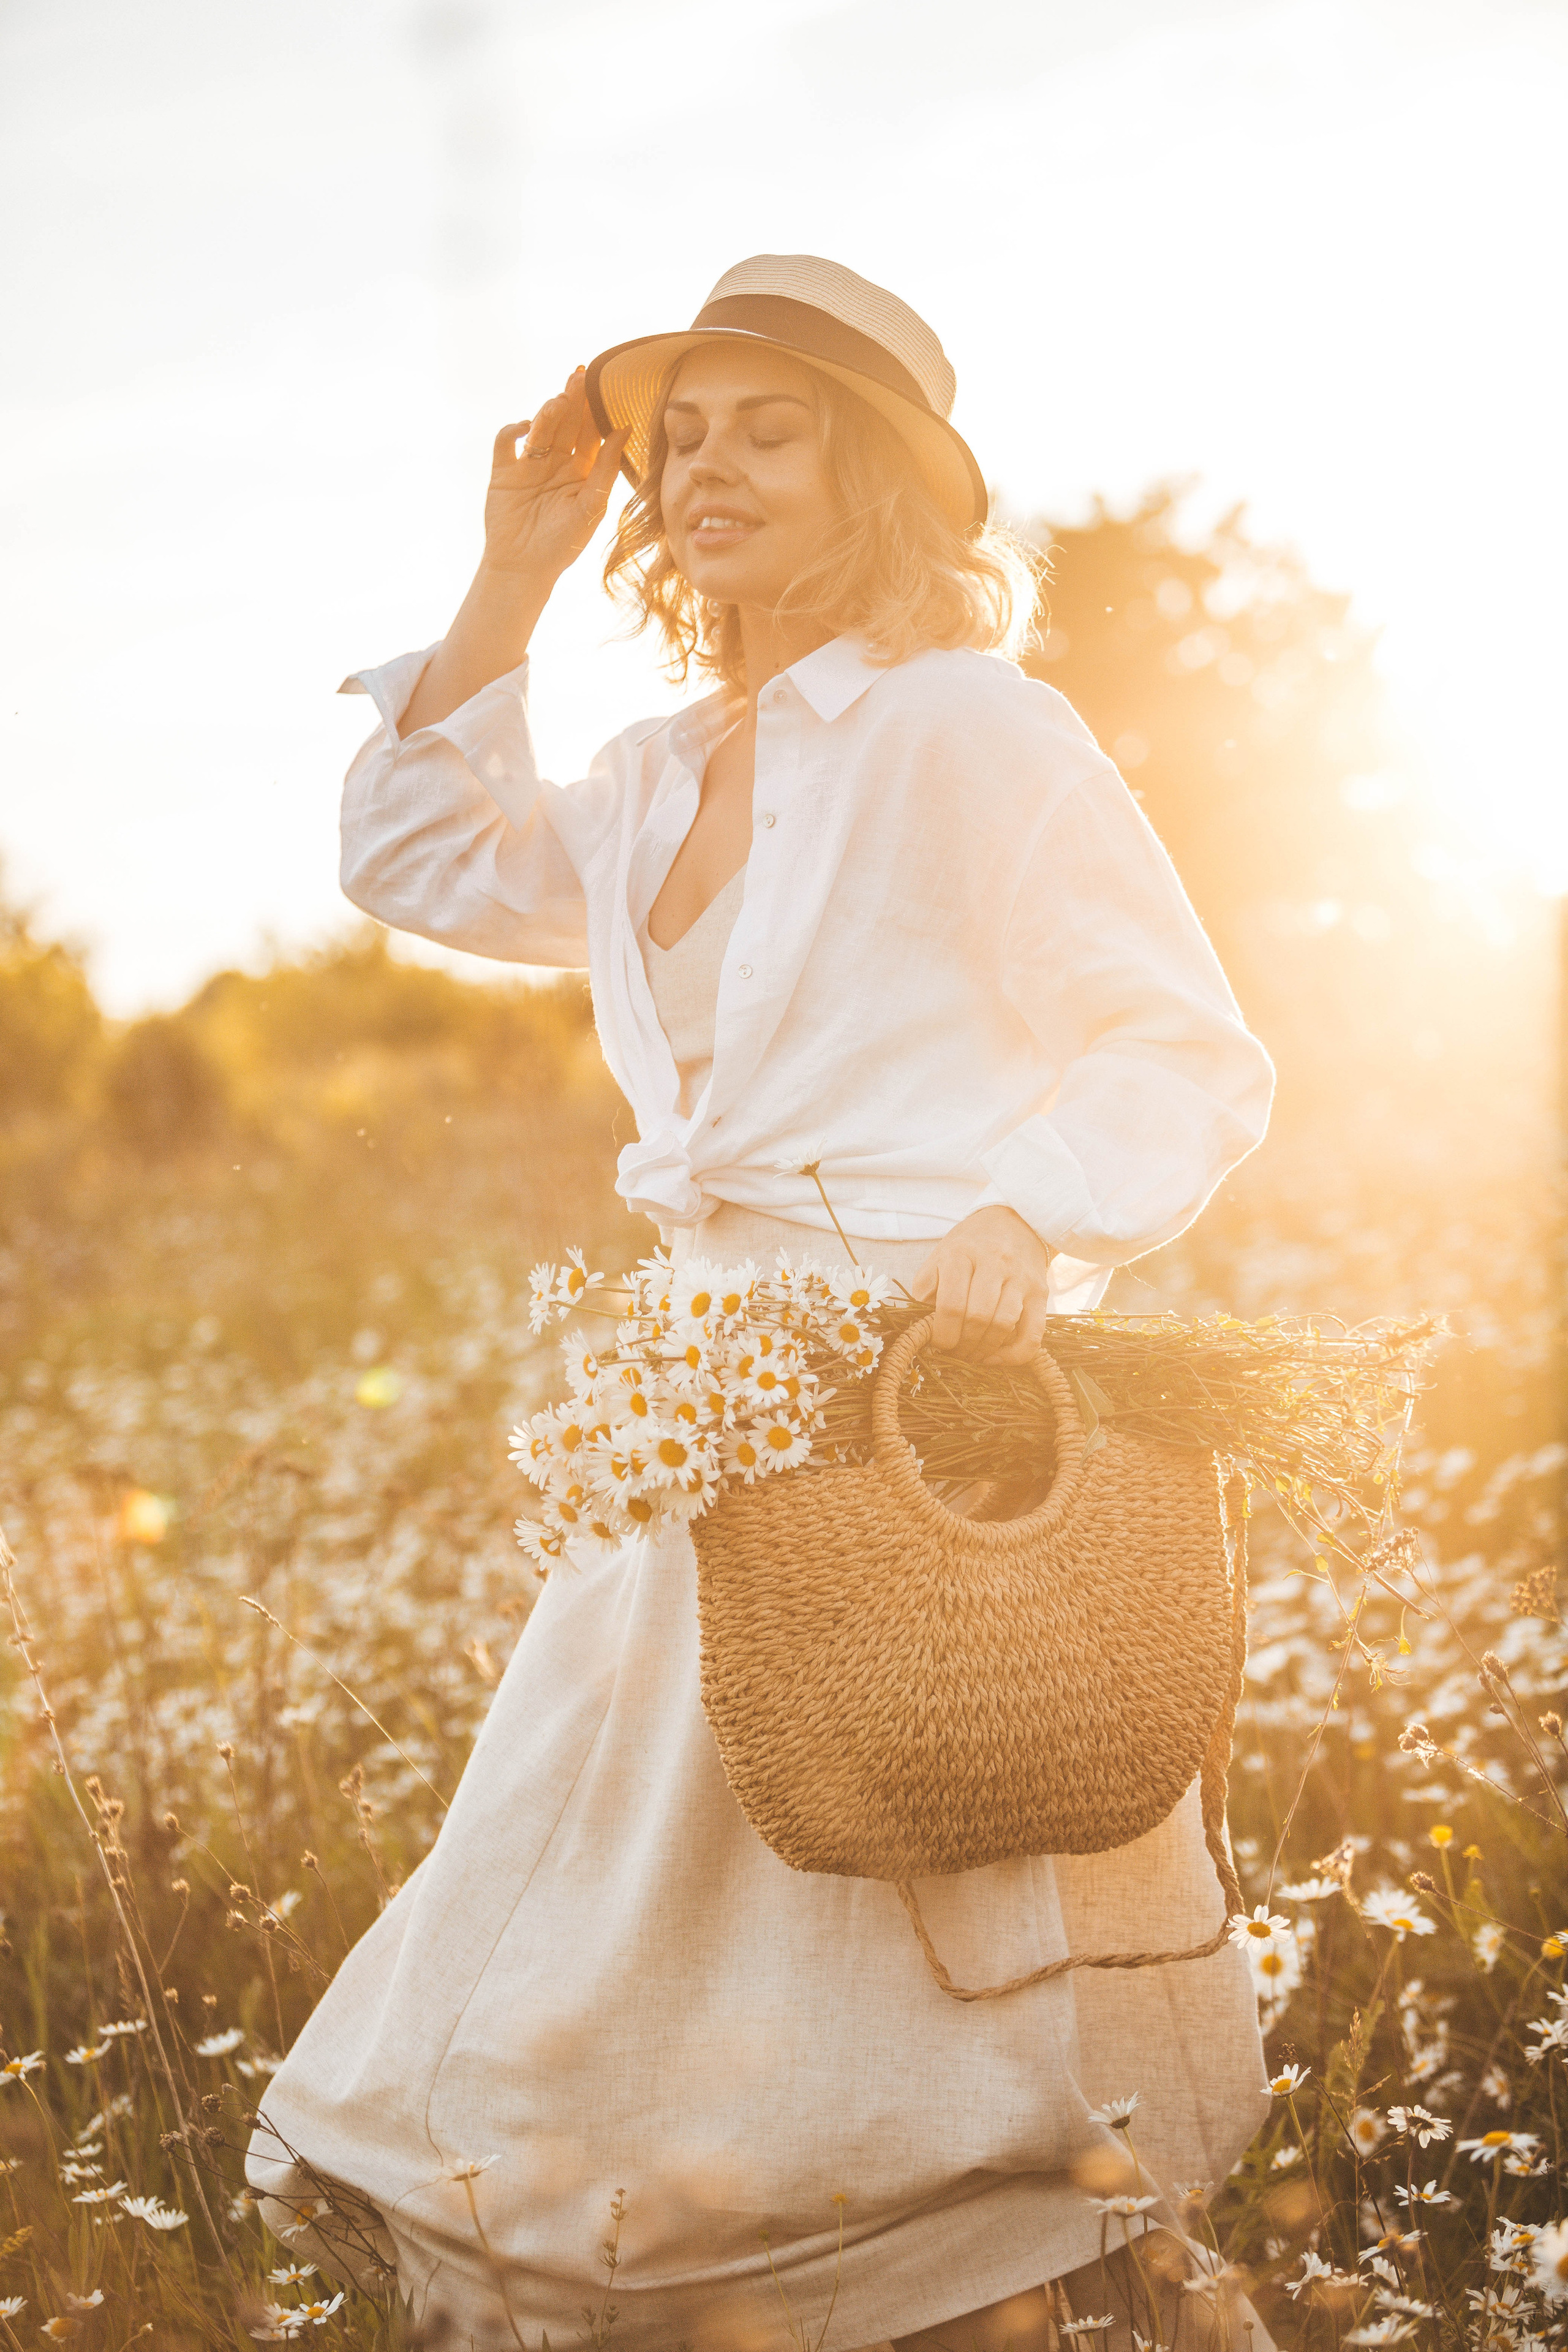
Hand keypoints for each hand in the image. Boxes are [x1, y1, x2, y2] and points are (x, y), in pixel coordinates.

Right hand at [481, 367, 627, 585]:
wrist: (523, 568)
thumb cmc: (563, 544)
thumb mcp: (591, 506)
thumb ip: (606, 468)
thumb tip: (624, 429)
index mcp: (581, 472)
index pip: (589, 433)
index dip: (594, 410)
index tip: (601, 384)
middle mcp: (556, 464)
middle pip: (565, 424)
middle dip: (572, 400)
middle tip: (579, 376)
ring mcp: (529, 466)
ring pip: (539, 428)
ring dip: (547, 413)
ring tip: (559, 402)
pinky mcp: (503, 471)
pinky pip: (505, 442)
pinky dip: (513, 429)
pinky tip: (526, 427)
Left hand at [911, 1206, 1052, 1364]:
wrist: (1016, 1221)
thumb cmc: (970, 1246)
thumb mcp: (940, 1256)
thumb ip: (926, 1287)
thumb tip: (922, 1326)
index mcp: (962, 1254)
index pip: (951, 1306)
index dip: (942, 1334)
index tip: (937, 1344)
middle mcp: (995, 1263)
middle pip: (978, 1318)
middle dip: (962, 1345)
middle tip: (954, 1352)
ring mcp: (1021, 1278)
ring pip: (1003, 1325)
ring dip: (983, 1350)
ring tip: (971, 1354)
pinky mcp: (1041, 1293)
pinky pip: (1033, 1334)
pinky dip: (1014, 1355)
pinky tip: (996, 1358)